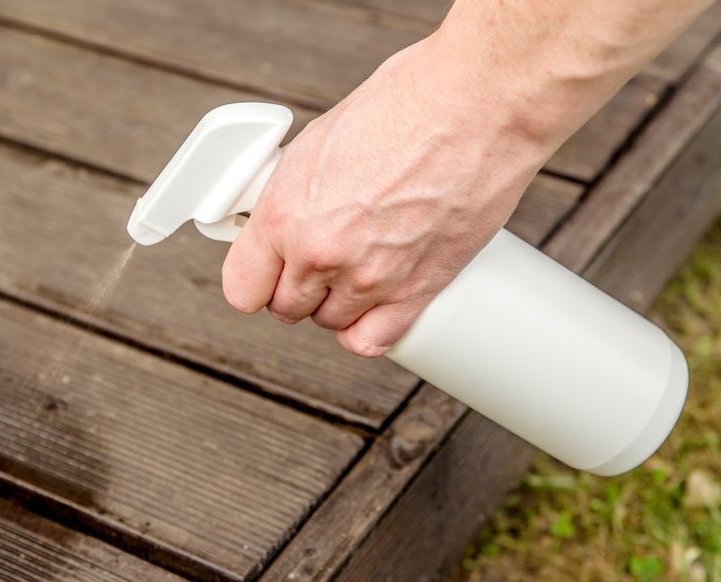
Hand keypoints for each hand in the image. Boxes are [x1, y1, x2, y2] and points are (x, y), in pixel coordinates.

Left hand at [221, 38, 549, 356]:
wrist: (478, 104)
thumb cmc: (405, 103)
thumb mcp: (319, 140)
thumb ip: (294, 194)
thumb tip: (286, 216)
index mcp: (285, 214)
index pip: (242, 288)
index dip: (255, 278)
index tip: (266, 269)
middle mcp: (321, 254)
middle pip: (287, 308)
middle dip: (297, 286)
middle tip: (320, 256)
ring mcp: (370, 278)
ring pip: (331, 323)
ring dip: (337, 302)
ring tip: (357, 266)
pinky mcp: (418, 290)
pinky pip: (374, 340)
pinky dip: (370, 328)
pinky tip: (375, 304)